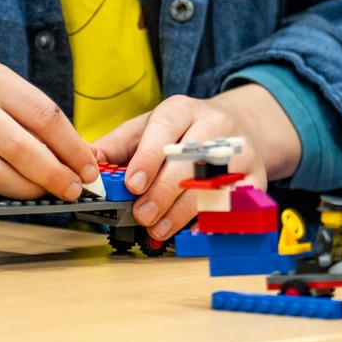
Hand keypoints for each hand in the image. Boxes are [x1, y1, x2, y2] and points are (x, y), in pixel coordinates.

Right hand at [0, 41, 97, 200]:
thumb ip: (28, 112)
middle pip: (24, 152)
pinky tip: (14, 189)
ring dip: (30, 191)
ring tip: (47, 193)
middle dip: (56, 176)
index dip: (73, 148)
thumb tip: (67, 152)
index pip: (46, 119)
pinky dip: (0, 190)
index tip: (88, 167)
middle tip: (74, 188)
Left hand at [91, 86, 300, 240]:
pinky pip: (236, 202)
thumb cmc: (182, 134)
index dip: (148, 157)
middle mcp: (215, 126)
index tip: (132, 183)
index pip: (165, 128)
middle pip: (189, 160)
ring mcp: (239, 151)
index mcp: (183, 110)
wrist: (239, 128)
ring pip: (212, 184)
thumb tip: (85, 165)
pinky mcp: (256, 177)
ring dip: (183, 212)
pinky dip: (213, 220)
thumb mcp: (148, 129)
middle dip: (162, 192)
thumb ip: (117, 147)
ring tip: (158, 229)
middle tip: (141, 215)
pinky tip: (191, 231)